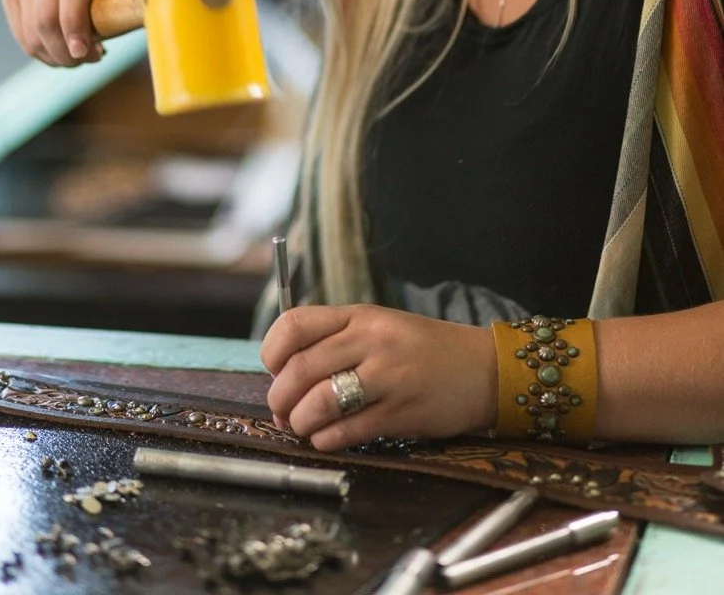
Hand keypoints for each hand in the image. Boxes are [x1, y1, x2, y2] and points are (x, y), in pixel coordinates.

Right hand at [1, 0, 134, 66]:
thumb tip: (159, 21)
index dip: (76, 21)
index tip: (85, 52)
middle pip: (46, 15)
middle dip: (66, 51)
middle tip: (89, 59)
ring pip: (30, 30)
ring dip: (55, 55)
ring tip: (79, 54)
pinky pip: (21, 33)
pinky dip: (41, 50)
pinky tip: (62, 47)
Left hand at [261, 304, 496, 451]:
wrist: (483, 368)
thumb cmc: (423, 350)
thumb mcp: (380, 327)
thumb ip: (336, 340)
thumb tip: (284, 374)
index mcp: (360, 316)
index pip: (294, 323)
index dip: (272, 351)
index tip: (274, 370)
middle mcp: (372, 341)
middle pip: (301, 368)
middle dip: (280, 397)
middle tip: (282, 411)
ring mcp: (388, 376)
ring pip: (320, 401)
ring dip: (300, 422)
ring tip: (303, 427)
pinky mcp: (403, 412)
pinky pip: (348, 430)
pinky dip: (326, 440)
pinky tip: (327, 438)